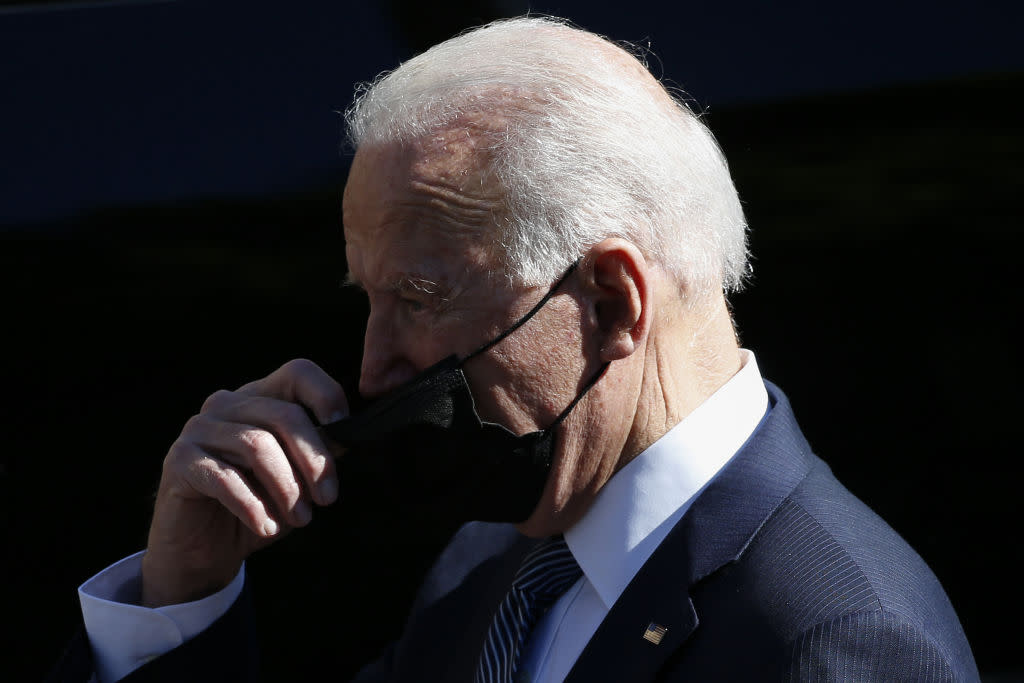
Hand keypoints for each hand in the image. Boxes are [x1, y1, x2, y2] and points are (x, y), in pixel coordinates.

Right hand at [141, 359, 346, 606]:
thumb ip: (318, 452)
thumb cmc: (257, 507)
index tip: (344, 427)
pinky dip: (252, 505)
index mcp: (259, 398)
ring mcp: (198, 429)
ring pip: (257, 445)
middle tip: (327, 498)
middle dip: (313, 459)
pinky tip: (266, 527)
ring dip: (286, 487)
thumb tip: (349, 435)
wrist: (204, 550)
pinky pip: (224, 477)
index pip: (297, 373)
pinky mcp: (178, 461)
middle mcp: (226, 404)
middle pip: (283, 414)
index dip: (326, 394)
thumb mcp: (298, 479)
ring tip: (300, 519)